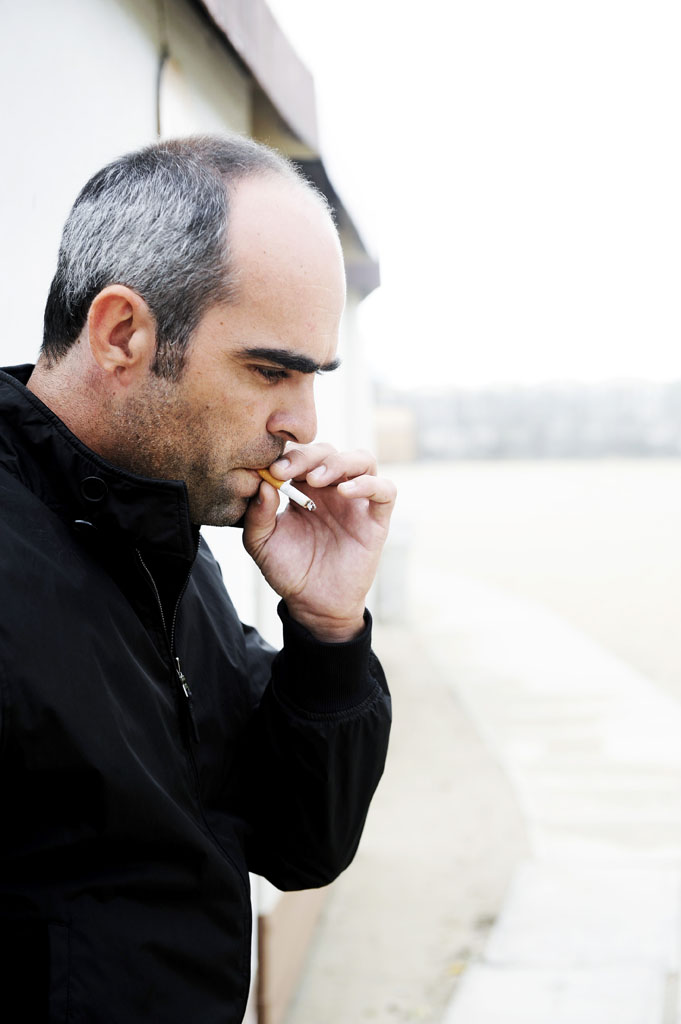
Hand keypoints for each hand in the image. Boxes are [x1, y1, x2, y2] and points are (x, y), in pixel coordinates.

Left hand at [242, 444, 396, 641]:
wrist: (313, 603)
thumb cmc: (288, 569)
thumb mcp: (261, 543)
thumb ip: (258, 515)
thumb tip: (263, 484)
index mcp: (304, 486)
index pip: (300, 454)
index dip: (287, 456)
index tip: (271, 470)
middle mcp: (332, 488)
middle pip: (328, 451)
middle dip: (307, 456)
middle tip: (287, 472)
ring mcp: (356, 501)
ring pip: (361, 460)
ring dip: (338, 462)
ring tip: (316, 479)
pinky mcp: (376, 519)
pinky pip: (385, 490)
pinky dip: (368, 484)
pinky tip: (345, 492)